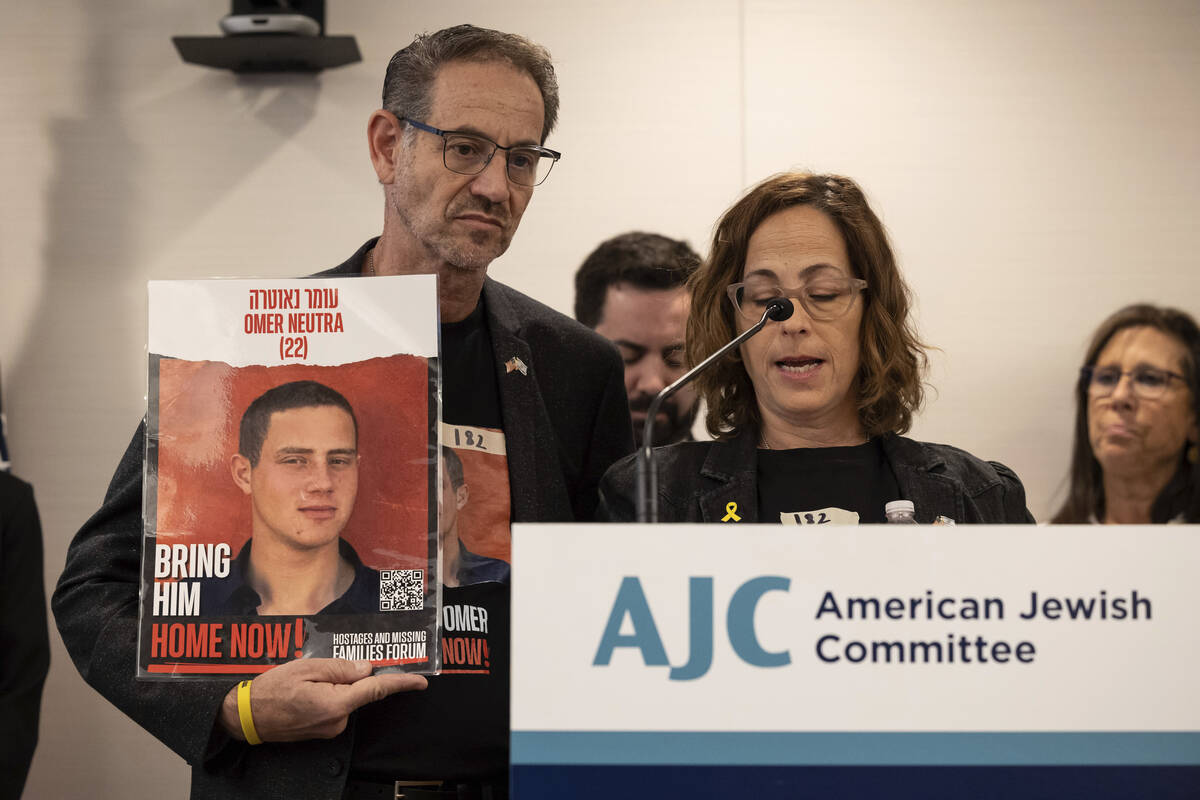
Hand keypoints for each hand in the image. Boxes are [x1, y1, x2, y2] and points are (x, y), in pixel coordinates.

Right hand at [220, 658, 426, 742]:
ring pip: (346, 698)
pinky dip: (328, 695)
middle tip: (318, 670)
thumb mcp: (306, 668)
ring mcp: (330, 729)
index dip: (401, 683)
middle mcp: (337, 720)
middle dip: (348, 675)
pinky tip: (305, 691)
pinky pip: (335, 707)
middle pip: (359, 690)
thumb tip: (367, 668)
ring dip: (334, 685)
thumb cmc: (271, 691)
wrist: (244, 718)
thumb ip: (341, 668)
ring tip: (304, 682)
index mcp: (336, 703)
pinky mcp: (323, 731)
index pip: (376, 690)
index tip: (421, 681)